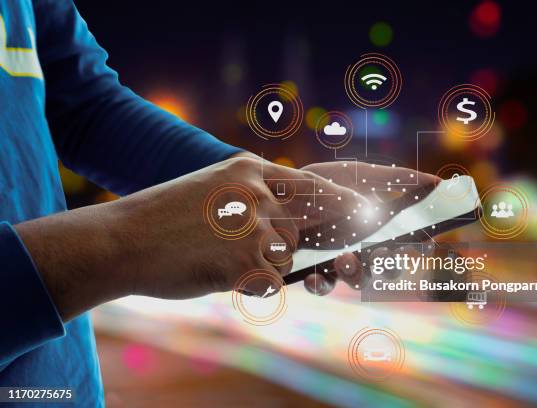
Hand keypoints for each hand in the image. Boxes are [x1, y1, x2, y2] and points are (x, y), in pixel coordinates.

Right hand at [16, 156, 367, 319]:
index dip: (342, 200)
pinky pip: (268, 281)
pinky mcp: (250, 261)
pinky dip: (246, 284)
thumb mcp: (212, 188)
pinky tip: (213, 269)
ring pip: (284, 258)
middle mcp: (259, 193)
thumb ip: (252, 197)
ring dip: (257, 265)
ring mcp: (256, 227)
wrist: (122, 239)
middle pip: (299, 229)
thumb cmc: (164, 218)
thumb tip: (289, 224)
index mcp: (249, 170)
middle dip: (283, 244)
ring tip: (214, 255)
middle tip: (246, 245)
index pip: (312, 185)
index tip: (366, 209)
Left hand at [300, 161, 438, 294]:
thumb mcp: (360, 176)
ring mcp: (339, 262)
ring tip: (344, 259)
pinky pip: (322, 285)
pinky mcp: (313, 270)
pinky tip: (314, 275)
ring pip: (359, 280)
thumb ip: (396, 179)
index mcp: (380, 229)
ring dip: (357, 274)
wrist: (280, 190)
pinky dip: (320, 284)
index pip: (409, 244)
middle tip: (381, 254)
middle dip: (390, 267)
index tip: (422, 241)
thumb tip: (437, 182)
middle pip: (389, 269)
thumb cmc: (326, 183)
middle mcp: (364, 249)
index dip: (420, 247)